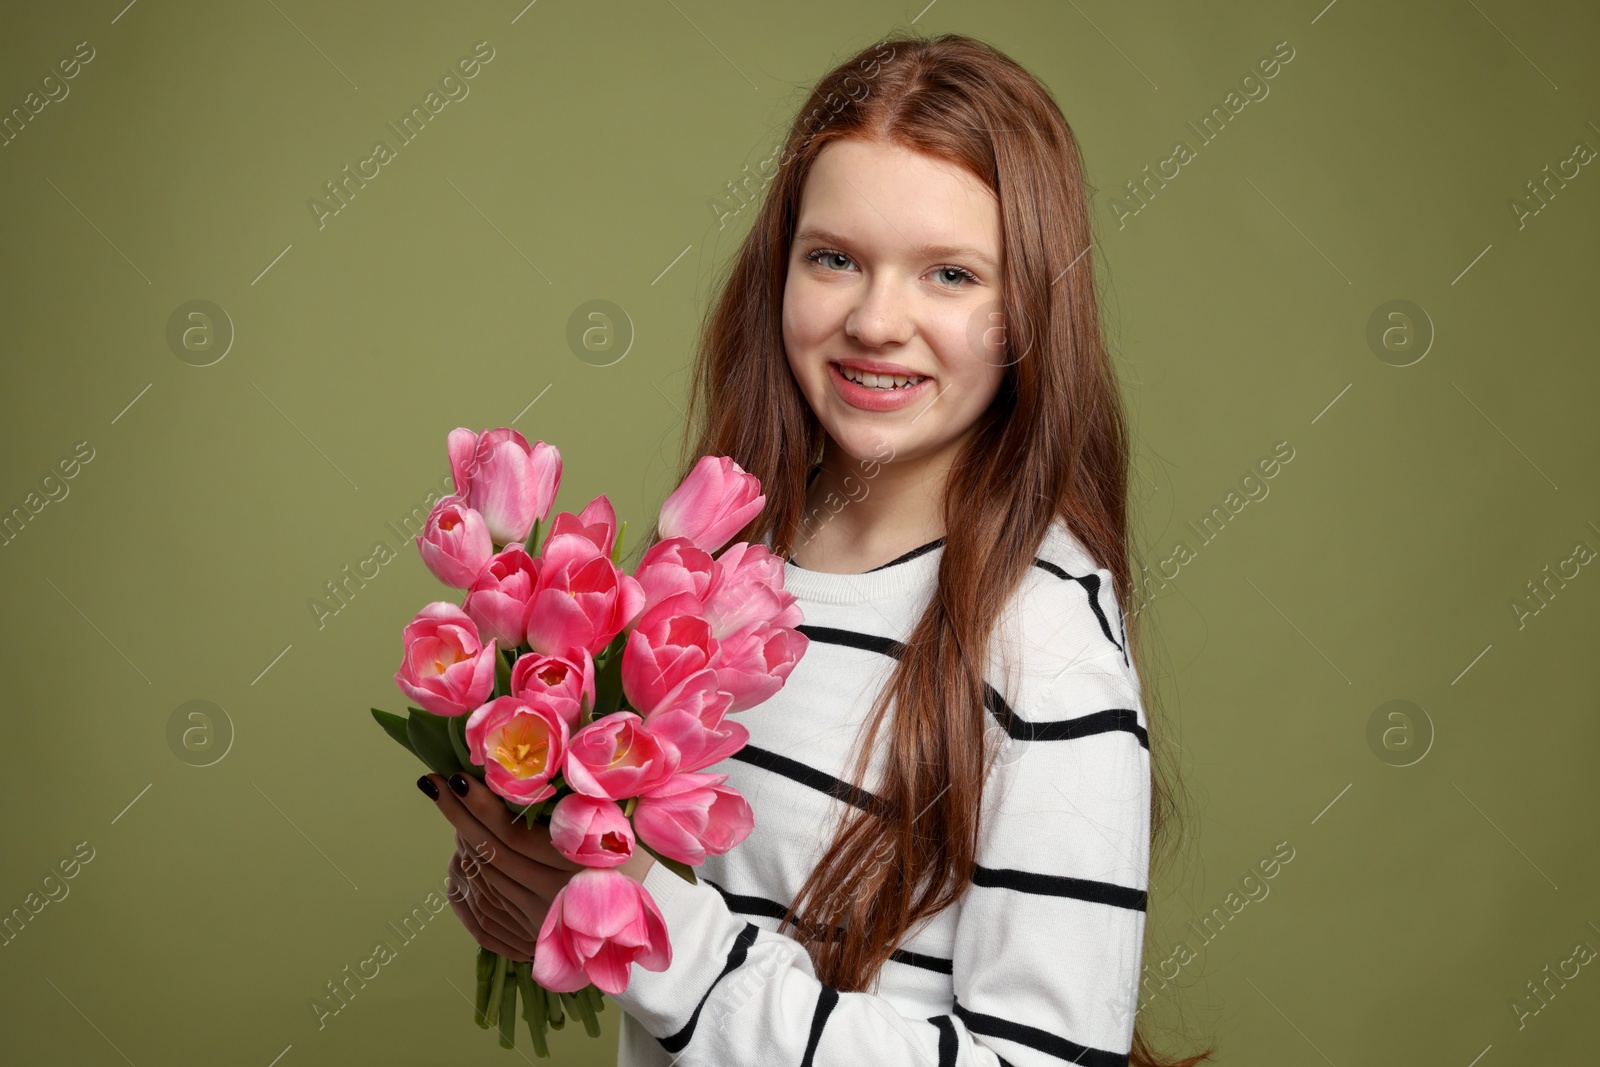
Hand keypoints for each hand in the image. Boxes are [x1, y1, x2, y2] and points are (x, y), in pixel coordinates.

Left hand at [418, 773, 655, 960]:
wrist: (655, 924)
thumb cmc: (643, 861)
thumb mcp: (628, 824)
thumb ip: (596, 791)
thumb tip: (564, 738)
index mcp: (575, 867)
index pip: (510, 834)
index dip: (480, 804)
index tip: (457, 775)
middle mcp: (552, 899)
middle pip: (489, 854)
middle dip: (457, 815)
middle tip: (434, 783)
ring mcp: (536, 924)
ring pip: (481, 880)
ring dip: (461, 843)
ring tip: (451, 810)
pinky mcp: (528, 941)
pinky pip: (480, 913)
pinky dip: (464, 884)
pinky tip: (458, 860)